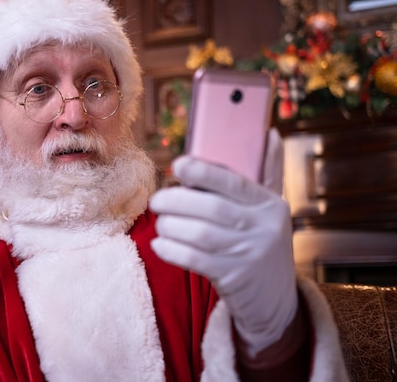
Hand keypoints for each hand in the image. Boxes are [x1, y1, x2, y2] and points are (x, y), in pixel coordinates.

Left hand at [149, 128, 296, 356]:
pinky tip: (161, 244)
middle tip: (157, 200)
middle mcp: (264, 229)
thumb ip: (268, 172)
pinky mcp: (233, 278)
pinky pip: (193, 259)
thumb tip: (267, 133)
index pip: (234, 182)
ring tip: (161, 222)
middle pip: (211, 208)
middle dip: (175, 201)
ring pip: (199, 234)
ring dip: (170, 225)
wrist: (275, 300)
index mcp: (271, 204)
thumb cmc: (262, 242)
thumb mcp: (271, 210)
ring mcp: (249, 255)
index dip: (203, 171)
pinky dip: (171, 249)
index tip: (178, 165)